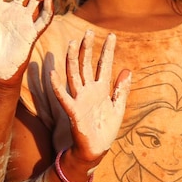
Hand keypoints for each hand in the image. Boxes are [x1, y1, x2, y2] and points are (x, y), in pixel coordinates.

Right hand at [52, 31, 131, 157]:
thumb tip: (128, 69)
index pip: (104, 65)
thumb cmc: (106, 129)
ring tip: (73, 43)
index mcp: (101, 89)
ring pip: (74, 75)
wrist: (96, 150)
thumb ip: (122, 89)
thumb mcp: (118, 107)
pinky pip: (64, 97)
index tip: (112, 35)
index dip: (108, 51)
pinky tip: (53, 73)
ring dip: (73, 59)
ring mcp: (80, 99)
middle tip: (88, 32)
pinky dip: (57, 86)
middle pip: (86, 65)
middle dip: (88, 48)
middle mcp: (89, 90)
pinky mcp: (74, 111)